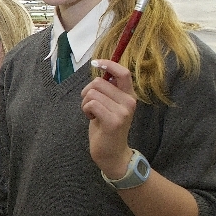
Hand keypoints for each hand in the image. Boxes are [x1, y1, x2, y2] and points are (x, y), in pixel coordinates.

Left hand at [81, 59, 136, 177]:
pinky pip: (91, 103)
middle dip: (87, 92)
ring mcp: (123, 111)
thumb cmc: (105, 127)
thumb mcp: (110, 105)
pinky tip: (92, 118)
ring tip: (92, 114)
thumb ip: (108, 90)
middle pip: (98, 82)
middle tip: (90, 106)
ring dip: (86, 103)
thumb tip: (102, 70)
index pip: (123, 73)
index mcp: (129, 95)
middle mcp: (129, 101)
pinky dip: (86, 110)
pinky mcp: (114, 120)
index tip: (96, 63)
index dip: (109, 64)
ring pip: (92, 93)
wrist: (111, 153)